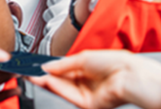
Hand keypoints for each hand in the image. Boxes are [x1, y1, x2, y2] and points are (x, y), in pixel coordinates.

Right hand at [28, 50, 160, 108]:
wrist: (129, 75)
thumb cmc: (115, 62)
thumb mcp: (84, 57)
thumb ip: (63, 64)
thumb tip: (47, 66)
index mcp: (88, 68)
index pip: (65, 69)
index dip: (51, 67)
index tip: (38, 65)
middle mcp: (87, 82)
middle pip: (62, 80)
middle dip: (46, 75)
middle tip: (31, 71)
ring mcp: (87, 93)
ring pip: (62, 88)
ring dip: (47, 81)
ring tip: (34, 75)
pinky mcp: (88, 104)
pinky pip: (68, 95)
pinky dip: (56, 87)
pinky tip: (46, 80)